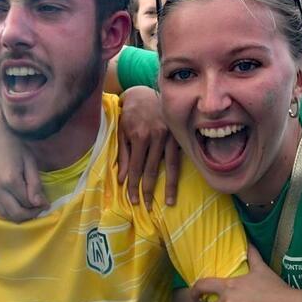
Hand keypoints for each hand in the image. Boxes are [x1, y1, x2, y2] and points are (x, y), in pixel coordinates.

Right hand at [0, 91, 47, 221]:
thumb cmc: (13, 140)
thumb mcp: (29, 160)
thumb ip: (34, 184)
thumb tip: (41, 204)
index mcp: (10, 180)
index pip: (28, 203)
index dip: (40, 206)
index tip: (47, 204)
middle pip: (16, 214)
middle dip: (30, 215)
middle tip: (39, 208)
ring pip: (4, 214)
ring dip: (18, 215)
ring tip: (29, 207)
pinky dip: (7, 210)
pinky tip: (16, 203)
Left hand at [117, 86, 178, 206]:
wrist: (146, 92)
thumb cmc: (131, 114)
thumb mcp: (122, 132)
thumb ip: (123, 155)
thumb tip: (123, 179)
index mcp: (140, 136)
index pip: (136, 168)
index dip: (134, 186)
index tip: (132, 201)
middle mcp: (157, 137)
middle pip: (152, 170)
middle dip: (148, 191)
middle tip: (147, 208)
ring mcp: (171, 136)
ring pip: (171, 166)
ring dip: (169, 187)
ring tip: (169, 203)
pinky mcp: (180, 135)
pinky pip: (180, 157)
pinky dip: (179, 172)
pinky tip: (180, 184)